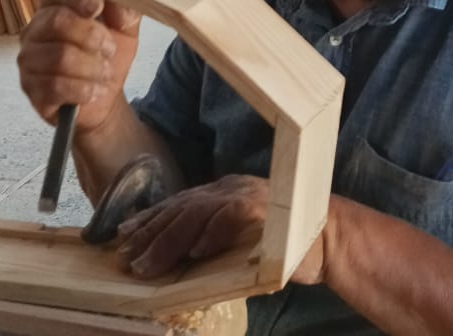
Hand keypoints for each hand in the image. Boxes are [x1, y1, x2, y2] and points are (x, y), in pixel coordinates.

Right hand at [17, 0, 139, 133]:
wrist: (104, 94)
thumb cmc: (108, 53)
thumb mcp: (126, 27)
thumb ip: (127, 9)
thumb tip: (121, 10)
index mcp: (57, 4)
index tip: (97, 6)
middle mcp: (36, 28)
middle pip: (57, 21)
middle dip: (92, 37)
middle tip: (110, 49)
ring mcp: (29, 58)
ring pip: (59, 56)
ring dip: (92, 67)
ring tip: (104, 73)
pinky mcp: (31, 88)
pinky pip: (55, 86)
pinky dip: (83, 89)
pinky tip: (94, 90)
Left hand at [117, 174, 328, 284]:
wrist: (331, 239)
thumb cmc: (285, 245)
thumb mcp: (239, 243)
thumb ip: (211, 244)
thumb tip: (175, 260)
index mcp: (224, 193)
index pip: (179, 203)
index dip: (149, 219)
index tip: (122, 235)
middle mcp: (232, 188)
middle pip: (181, 207)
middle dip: (150, 232)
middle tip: (126, 257)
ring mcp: (248, 194)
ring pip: (198, 211)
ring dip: (169, 240)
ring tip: (148, 264)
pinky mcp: (265, 206)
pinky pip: (232, 215)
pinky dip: (212, 232)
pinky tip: (195, 252)